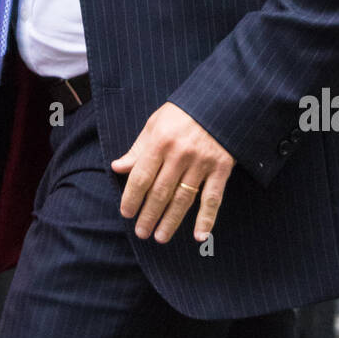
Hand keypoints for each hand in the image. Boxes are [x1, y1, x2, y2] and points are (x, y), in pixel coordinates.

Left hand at [110, 102, 235, 244]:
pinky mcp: (221, 169)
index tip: (126, 213)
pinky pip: (212, 198)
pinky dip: (207, 219)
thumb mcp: (155, 123)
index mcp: (160, 141)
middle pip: (160, 192)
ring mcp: (201, 163)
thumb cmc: (183, 112)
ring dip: (171, 221)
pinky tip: (199, 236)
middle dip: (149, 214)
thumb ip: (138, 148)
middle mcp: (179, 154)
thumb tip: (117, 167)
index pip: (141, 176)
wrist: (221, 101)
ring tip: (160, 237)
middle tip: (141, 232)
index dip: (131, 197)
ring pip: (183, 199)